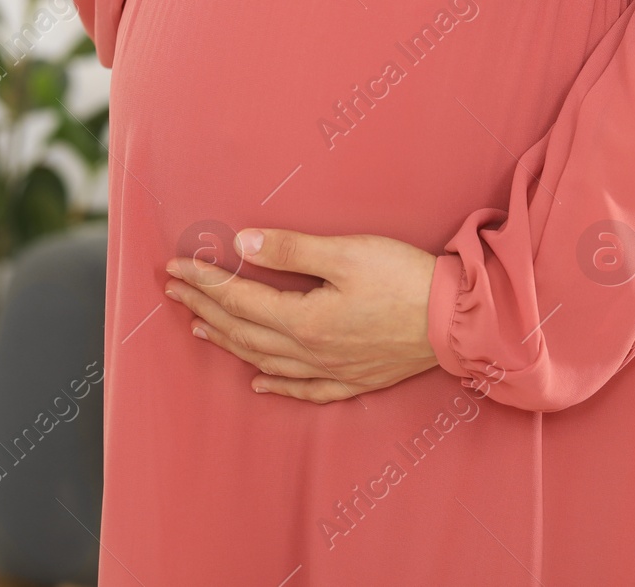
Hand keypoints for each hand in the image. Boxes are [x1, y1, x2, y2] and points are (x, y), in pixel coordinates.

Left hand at [163, 227, 439, 402]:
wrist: (459, 320)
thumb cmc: (406, 279)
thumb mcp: (347, 253)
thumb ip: (292, 250)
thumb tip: (241, 245)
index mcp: (305, 320)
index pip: (239, 299)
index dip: (204, 282)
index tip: (176, 268)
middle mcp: (311, 352)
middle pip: (243, 331)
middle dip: (205, 308)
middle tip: (174, 291)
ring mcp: (333, 369)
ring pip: (265, 360)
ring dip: (229, 342)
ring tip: (201, 326)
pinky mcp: (356, 379)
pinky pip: (304, 389)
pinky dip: (275, 385)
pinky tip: (259, 382)